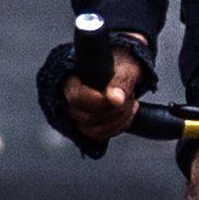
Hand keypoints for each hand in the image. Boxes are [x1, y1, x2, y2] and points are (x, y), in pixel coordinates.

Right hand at [38, 19, 148, 157]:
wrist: (122, 67)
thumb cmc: (121, 63)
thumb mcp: (126, 67)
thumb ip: (121, 81)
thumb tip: (116, 99)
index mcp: (70, 77)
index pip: (76, 98)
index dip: (99, 101)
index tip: (121, 98)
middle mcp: (67, 97)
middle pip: (86, 118)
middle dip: (115, 111)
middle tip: (131, 96)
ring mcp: (74, 113)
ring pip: (93, 131)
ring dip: (118, 121)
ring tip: (130, 103)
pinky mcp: (85, 124)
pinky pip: (99, 136)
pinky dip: (117, 128)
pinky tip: (127, 113)